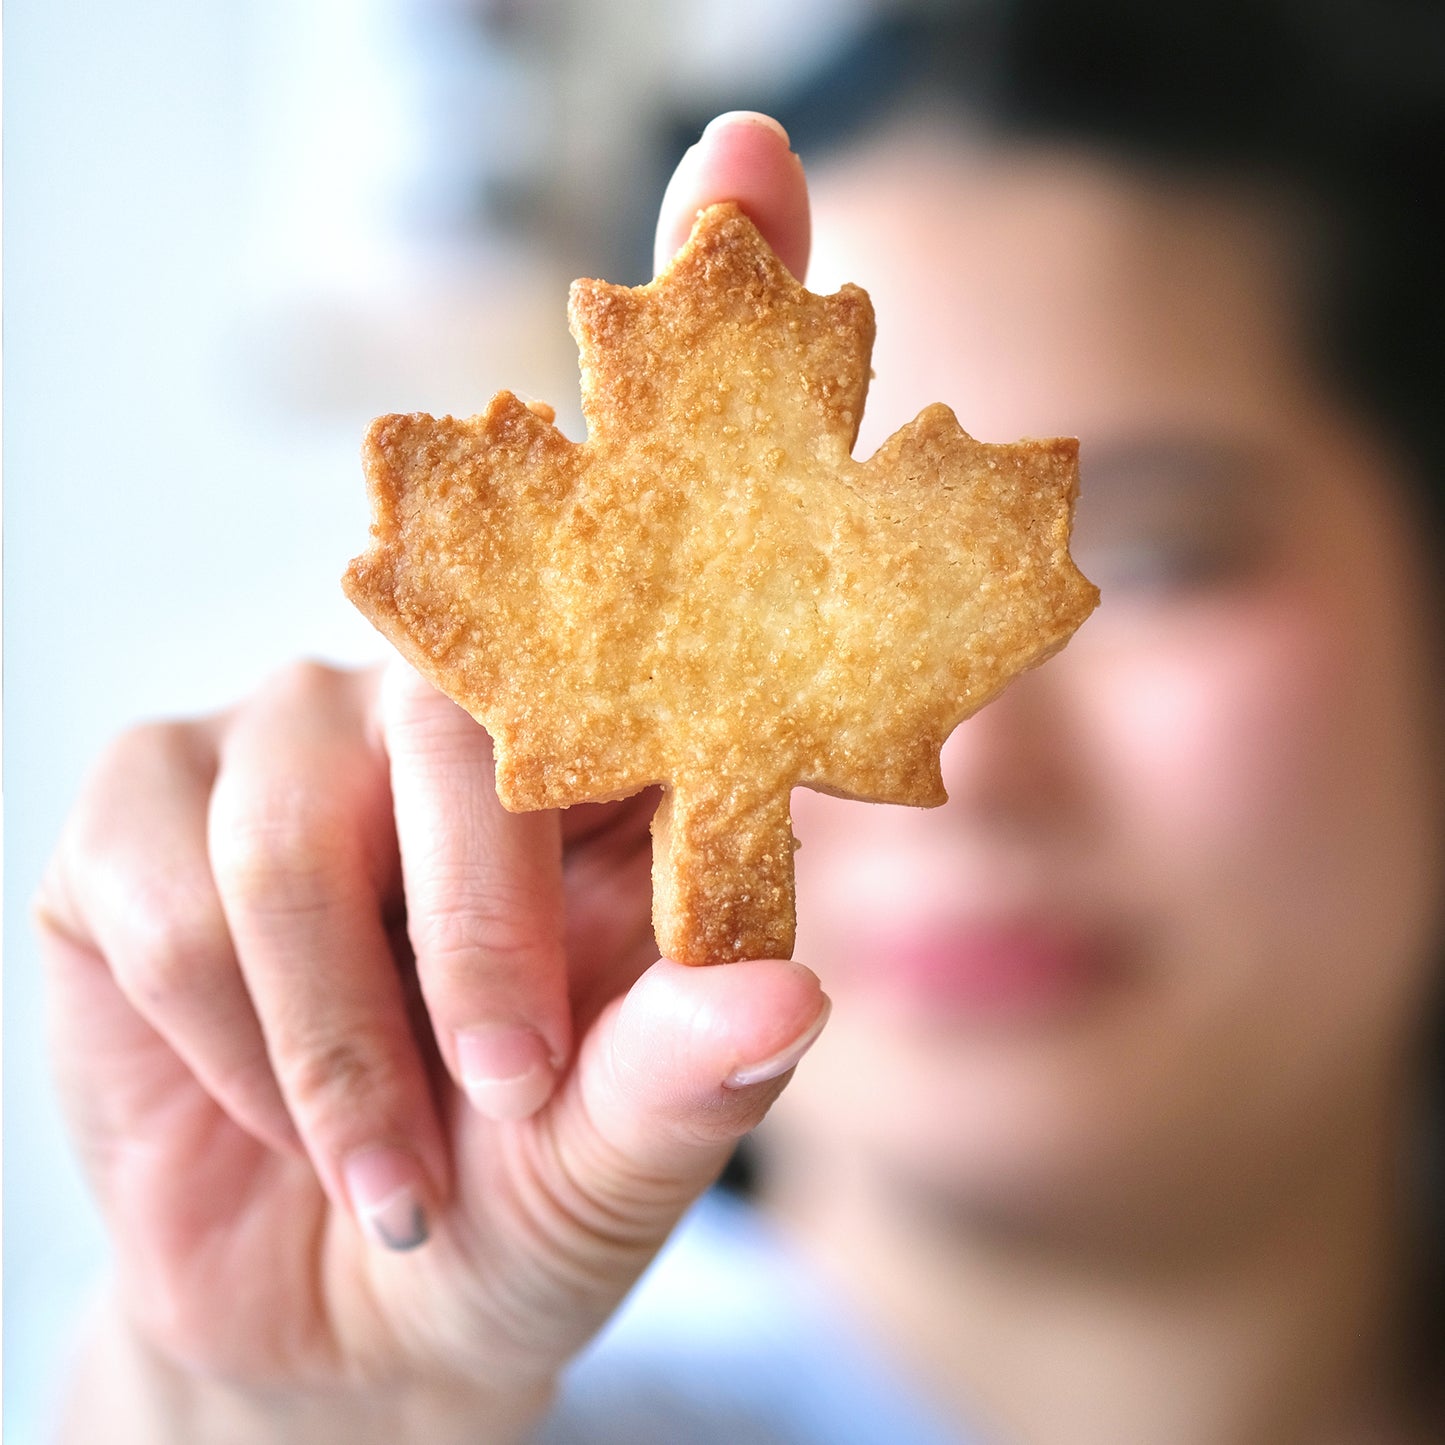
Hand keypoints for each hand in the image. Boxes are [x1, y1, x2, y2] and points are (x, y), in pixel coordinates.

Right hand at [37, 113, 823, 1441]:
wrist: (348, 1310)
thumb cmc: (523, 1211)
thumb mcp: (617, 1170)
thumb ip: (689, 1084)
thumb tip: (788, 993)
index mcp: (624, 754)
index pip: (680, 515)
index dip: (715, 316)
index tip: (755, 149)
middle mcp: (466, 701)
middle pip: (489, 638)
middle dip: (490, 901)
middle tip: (520, 1081)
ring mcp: (294, 738)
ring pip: (320, 789)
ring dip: (359, 1020)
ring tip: (406, 1164)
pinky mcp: (146, 808)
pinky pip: (176, 877)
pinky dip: (239, 1028)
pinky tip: (284, 1111)